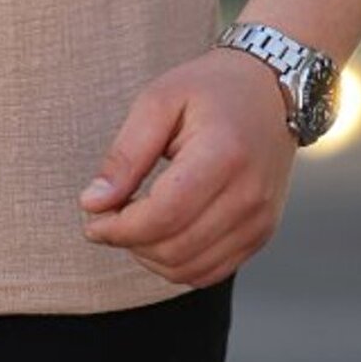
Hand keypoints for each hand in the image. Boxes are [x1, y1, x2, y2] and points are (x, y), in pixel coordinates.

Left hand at [77, 47, 298, 286]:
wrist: (268, 91)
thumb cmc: (209, 89)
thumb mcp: (158, 101)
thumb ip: (126, 154)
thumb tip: (94, 203)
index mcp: (224, 154)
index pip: (165, 214)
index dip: (121, 228)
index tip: (92, 220)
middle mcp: (249, 195)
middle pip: (175, 248)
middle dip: (130, 242)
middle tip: (108, 217)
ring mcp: (259, 220)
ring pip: (190, 269)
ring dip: (150, 257)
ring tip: (133, 223)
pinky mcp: (261, 234)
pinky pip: (211, 272)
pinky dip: (176, 264)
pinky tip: (160, 235)